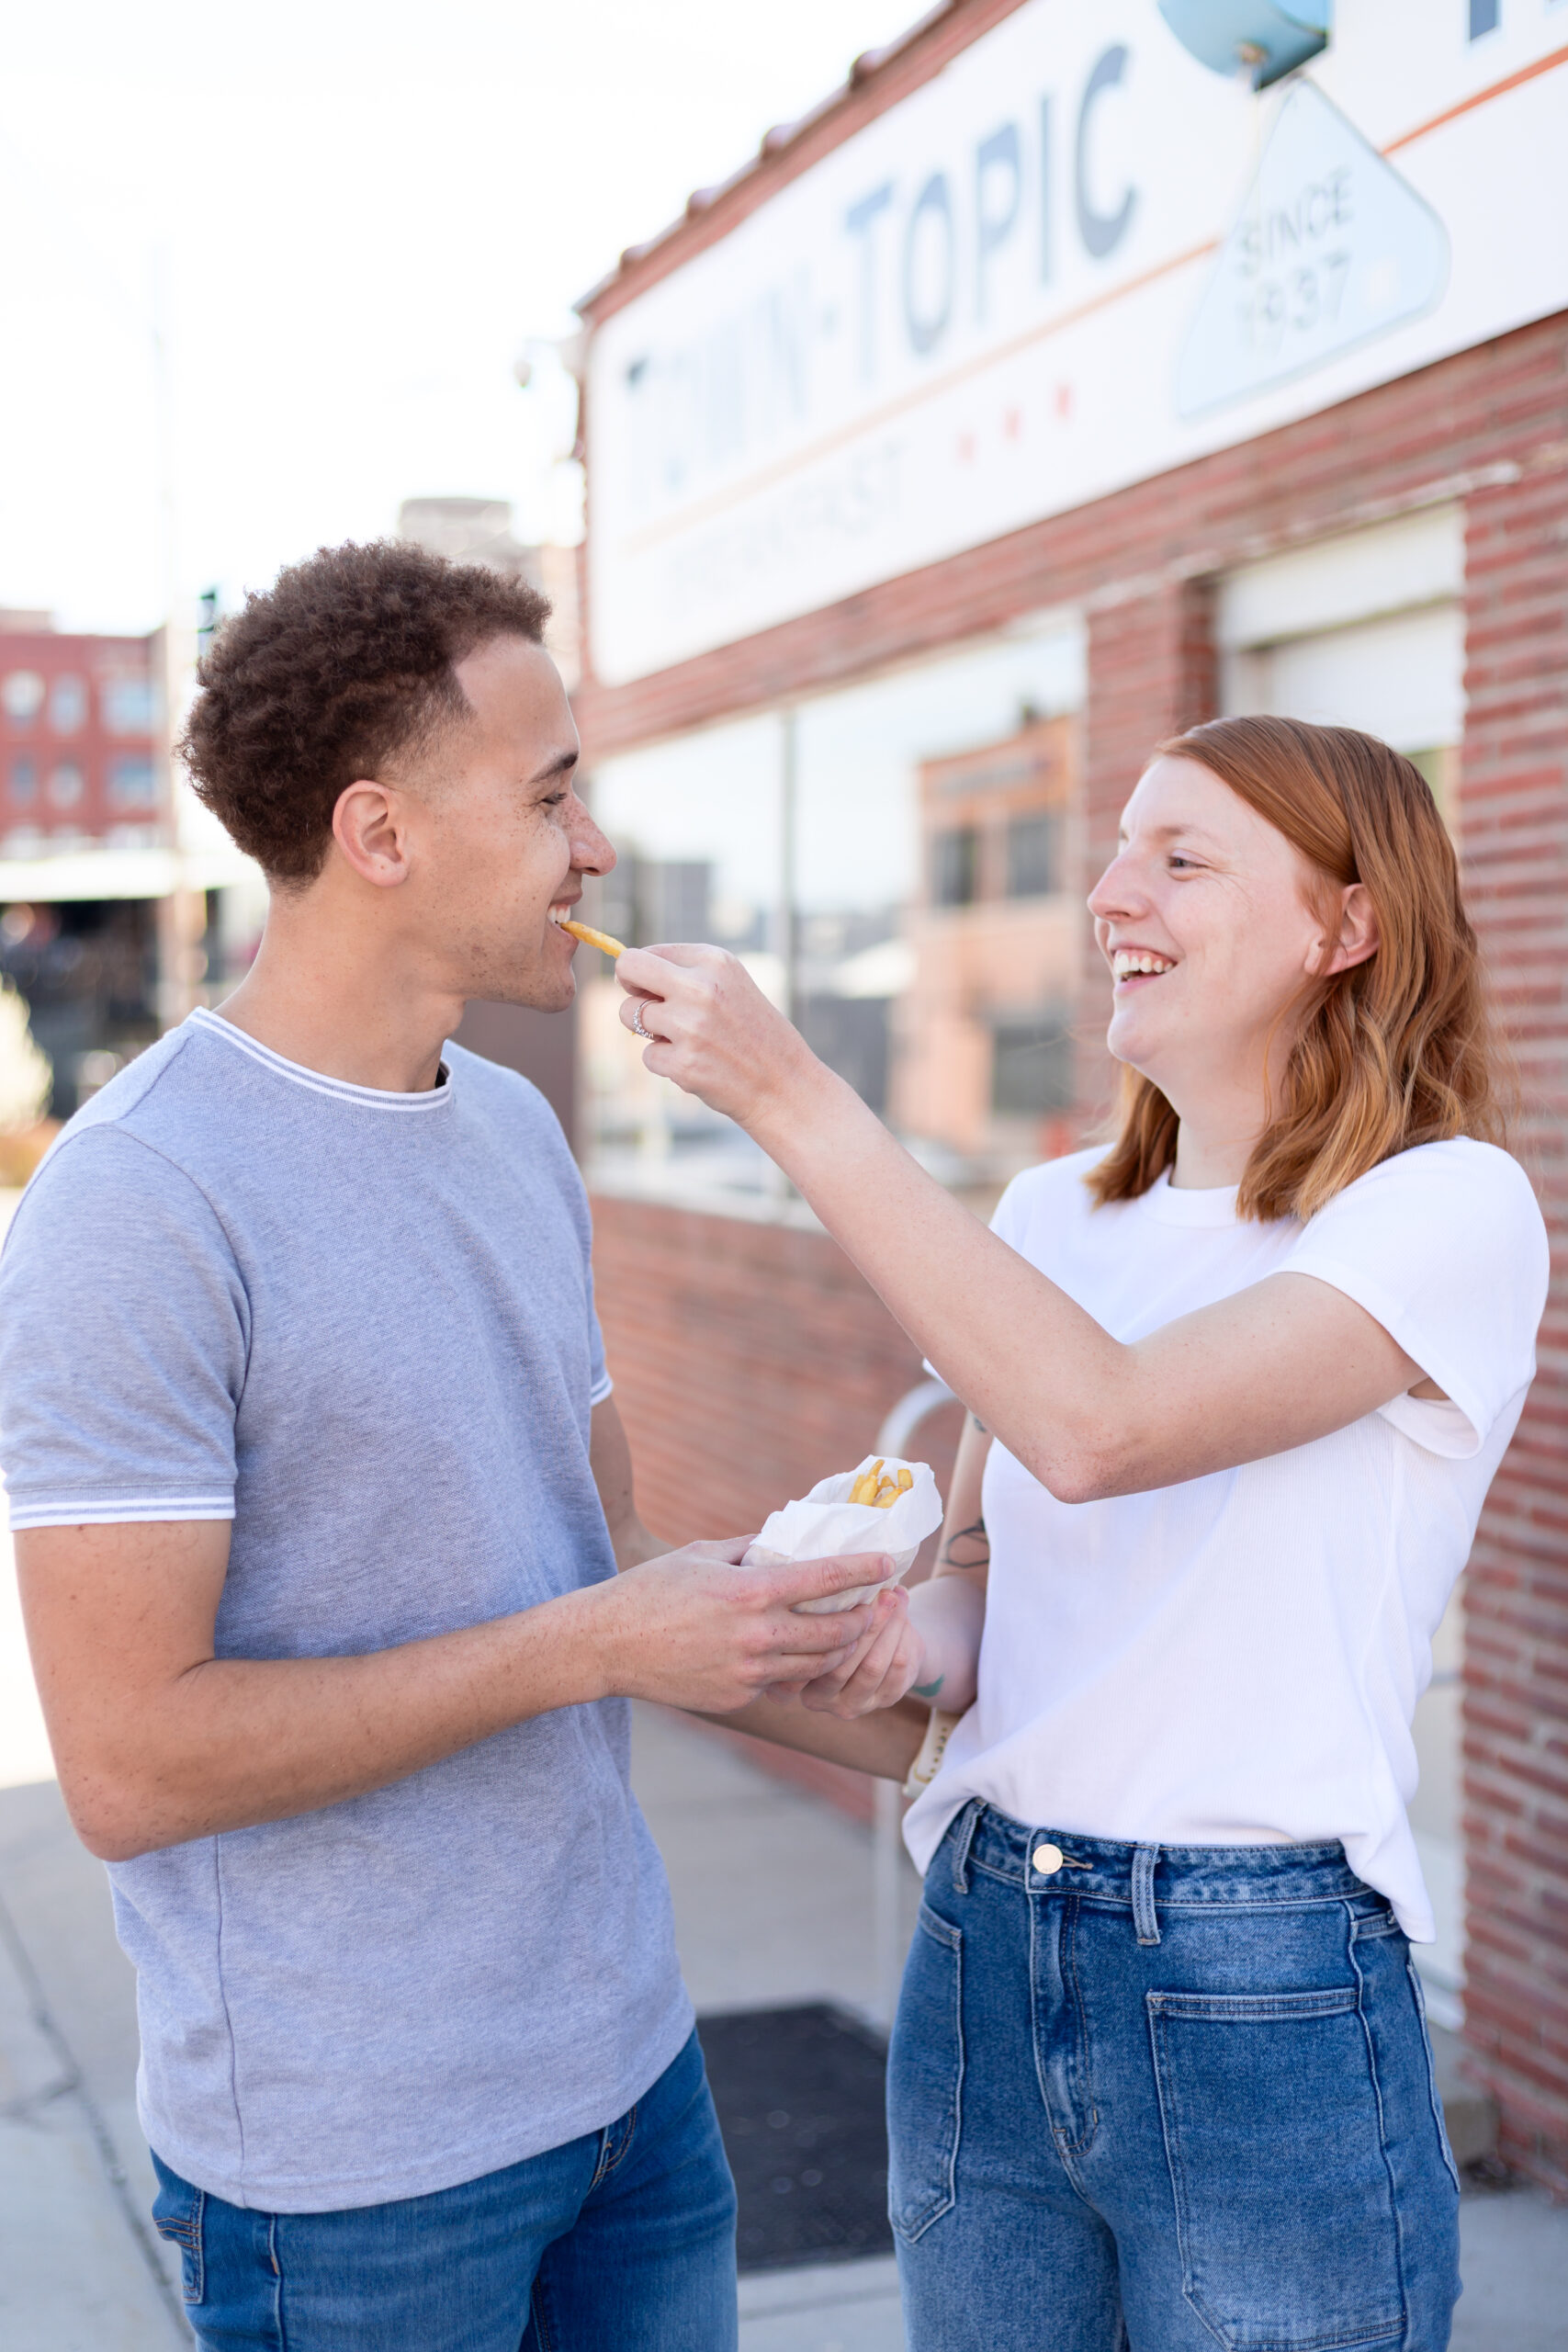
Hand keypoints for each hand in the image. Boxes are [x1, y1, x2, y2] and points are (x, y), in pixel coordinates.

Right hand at [587, 1538, 890, 1714]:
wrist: (606, 1646)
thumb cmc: (650, 1590)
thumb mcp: (702, 1555)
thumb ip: (749, 1548)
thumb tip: (786, 1540)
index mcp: (750, 1591)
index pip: (827, 1578)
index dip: (865, 1569)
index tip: (887, 1562)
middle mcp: (757, 1635)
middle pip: (836, 1631)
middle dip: (863, 1618)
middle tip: (873, 1605)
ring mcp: (749, 1673)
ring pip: (816, 1664)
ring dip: (837, 1647)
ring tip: (845, 1630)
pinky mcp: (738, 1699)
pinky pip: (780, 1682)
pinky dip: (794, 1667)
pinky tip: (793, 1652)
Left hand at [616, 944, 827, 1131]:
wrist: (785, 1086)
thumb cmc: (752, 1034)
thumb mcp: (730, 987)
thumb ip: (685, 974)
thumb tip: (626, 975)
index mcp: (714, 961)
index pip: (647, 952)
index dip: (643, 974)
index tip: (655, 989)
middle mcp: (700, 987)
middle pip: (627, 969)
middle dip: (628, 988)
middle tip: (645, 1007)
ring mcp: (690, 1026)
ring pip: (630, 1015)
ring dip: (648, 1031)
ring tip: (685, 1041)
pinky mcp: (683, 1063)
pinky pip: (648, 1056)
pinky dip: (666, 1064)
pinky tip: (698, 1065)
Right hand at [778, 1585, 927, 1719]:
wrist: (879, 1650)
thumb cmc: (837, 1626)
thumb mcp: (815, 1620)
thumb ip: (812, 1612)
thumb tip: (831, 1575)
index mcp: (792, 1681)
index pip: (811, 1656)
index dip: (831, 1622)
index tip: (846, 1588)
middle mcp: (820, 1700)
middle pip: (843, 1663)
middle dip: (865, 1623)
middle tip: (880, 1592)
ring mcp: (853, 1704)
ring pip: (873, 1665)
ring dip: (887, 1627)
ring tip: (894, 1596)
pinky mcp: (885, 1700)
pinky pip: (897, 1668)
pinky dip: (902, 1635)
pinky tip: (903, 1611)